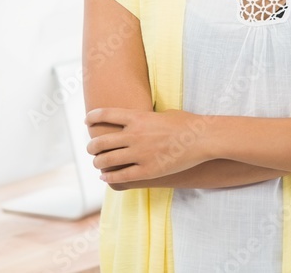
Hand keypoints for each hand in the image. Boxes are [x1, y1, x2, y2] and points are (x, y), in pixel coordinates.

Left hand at [85, 108, 208, 183]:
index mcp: (137, 117)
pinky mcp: (148, 171)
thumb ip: (146, 117)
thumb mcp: (162, 113)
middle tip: (90, 149)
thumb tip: (137, 119)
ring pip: (107, 160)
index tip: (87, 121)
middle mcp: (134, 135)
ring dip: (98, 162)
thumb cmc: (186, 123)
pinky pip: (121, 175)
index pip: (105, 115)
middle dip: (91, 146)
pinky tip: (105, 176)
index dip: (92, 118)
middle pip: (101, 141)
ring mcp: (140, 154)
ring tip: (97, 163)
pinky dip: (109, 176)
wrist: (202, 139)